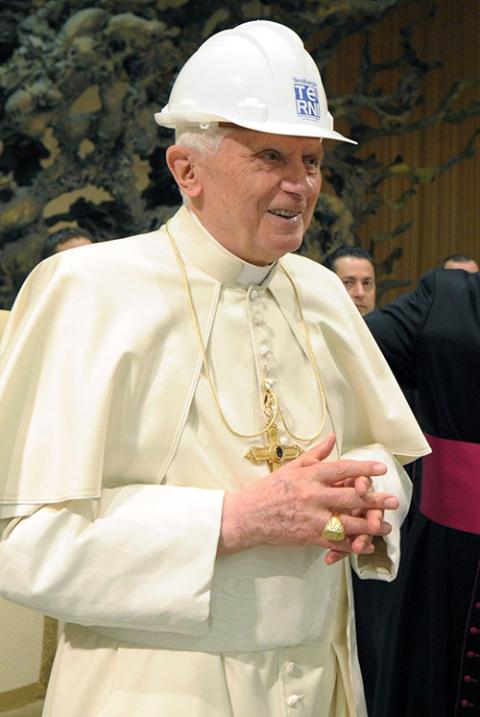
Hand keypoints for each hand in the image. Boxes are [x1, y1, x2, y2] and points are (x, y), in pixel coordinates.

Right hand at [218, 433, 397, 556]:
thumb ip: (315, 454)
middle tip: (393, 501)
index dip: (363, 469)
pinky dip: (353, 545)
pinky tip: (366, 546)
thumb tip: (332, 438)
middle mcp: (312, 496)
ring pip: (347, 523)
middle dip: (375, 500)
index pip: (341, 469)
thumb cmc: (268, 490)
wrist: (247, 516)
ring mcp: (311, 518)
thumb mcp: (291, 467)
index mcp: (309, 476)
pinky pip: (336, 542)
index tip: (380, 469)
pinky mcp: (308, 536)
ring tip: (385, 526)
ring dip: (369, 526)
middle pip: (350, 497)